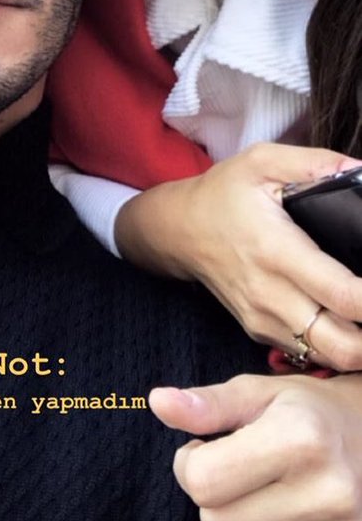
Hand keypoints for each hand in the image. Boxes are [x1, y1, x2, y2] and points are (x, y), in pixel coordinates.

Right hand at [115, 143, 361, 370]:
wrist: (176, 230)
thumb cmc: (223, 194)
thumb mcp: (263, 161)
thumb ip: (316, 165)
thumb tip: (360, 171)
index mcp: (276, 251)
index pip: (343, 294)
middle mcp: (271, 295)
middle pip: (343, 346)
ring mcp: (264, 320)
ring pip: (330, 358)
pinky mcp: (260, 332)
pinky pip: (310, 353)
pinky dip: (339, 347)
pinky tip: (351, 322)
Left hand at [150, 373, 361, 520]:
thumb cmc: (315, 416)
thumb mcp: (264, 395)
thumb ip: (208, 403)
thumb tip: (157, 402)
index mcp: (301, 437)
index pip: (201, 480)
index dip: (190, 463)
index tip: (208, 449)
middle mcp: (328, 492)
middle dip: (215, 500)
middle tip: (241, 476)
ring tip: (267, 500)